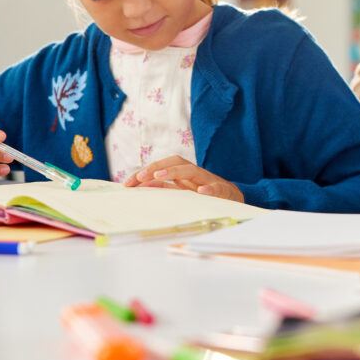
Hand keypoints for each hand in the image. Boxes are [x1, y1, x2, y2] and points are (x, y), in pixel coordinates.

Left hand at [123, 155, 243, 201]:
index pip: (163, 167)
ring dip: (175, 172)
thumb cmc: (204, 192)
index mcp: (183, 173)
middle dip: (157, 167)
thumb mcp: (182, 190)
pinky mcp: (222, 190)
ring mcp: (208, 180)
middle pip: (176, 162)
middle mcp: (194, 173)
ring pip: (192, 170)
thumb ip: (164, 188)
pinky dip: (209, 189)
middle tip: (140, 176)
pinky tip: (201, 192)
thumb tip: (143, 185)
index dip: (145, 172)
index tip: (127, 183)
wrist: (232, 197)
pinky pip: (215, 187)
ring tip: (160, 176)